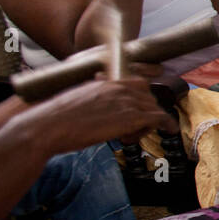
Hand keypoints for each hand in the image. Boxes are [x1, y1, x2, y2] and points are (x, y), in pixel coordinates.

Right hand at [13, 76, 177, 154]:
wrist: (47, 127)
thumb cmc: (56, 119)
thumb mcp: (78, 100)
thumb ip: (94, 100)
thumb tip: (99, 109)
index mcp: (105, 82)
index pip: (138, 83)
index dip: (141, 98)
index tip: (140, 110)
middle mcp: (118, 88)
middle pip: (148, 96)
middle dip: (145, 112)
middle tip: (130, 129)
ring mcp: (126, 101)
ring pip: (154, 108)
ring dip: (148, 123)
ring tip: (129, 137)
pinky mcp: (131, 117)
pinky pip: (159, 117)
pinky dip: (168, 124)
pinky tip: (171, 130)